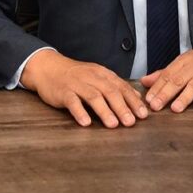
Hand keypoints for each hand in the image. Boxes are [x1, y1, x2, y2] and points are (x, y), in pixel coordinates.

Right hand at [20, 50, 148, 127]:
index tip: (143, 114)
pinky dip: (79, 112)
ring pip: (93, 97)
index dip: (133, 101)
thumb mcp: (98, 76)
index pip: (121, 87)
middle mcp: (92, 77)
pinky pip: (72, 102)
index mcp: (102, 74)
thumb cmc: (76, 75)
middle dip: (122, 107)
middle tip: (131, 122)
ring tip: (113, 125)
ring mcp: (77, 84)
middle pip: (110, 91)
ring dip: (104, 111)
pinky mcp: (63, 92)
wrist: (48, 67)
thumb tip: (136, 97)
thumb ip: (116, 86)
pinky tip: (86, 123)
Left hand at [140, 42, 192, 113]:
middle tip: (156, 106)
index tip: (148, 99)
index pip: (168, 74)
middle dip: (166, 93)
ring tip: (175, 108)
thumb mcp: (185, 63)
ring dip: (184, 97)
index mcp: (185, 61)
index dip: (157, 87)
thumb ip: (165, 73)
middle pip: (179, 79)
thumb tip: (144, 82)